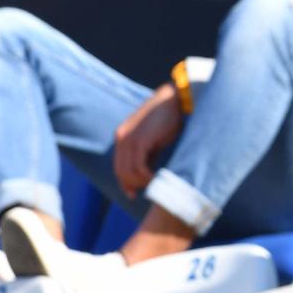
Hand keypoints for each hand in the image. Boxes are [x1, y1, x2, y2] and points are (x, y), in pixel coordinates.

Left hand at [112, 84, 183, 198]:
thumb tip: (146, 172)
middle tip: (145, 191)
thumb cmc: (169, 117)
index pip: (118, 165)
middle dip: (132, 184)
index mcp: (123, 136)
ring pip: (128, 171)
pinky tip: (157, 178)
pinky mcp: (139, 141)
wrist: (174, 99)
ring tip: (155, 183)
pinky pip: (139, 167)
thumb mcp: (154, 137)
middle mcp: (121, 138)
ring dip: (141, 182)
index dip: (125, 182)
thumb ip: (147, 152)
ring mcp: (128, 139)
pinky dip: (147, 177)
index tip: (133, 193)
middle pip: (120, 171)